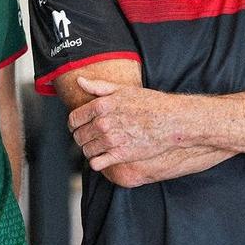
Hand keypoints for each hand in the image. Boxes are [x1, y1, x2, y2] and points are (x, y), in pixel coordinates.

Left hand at [67, 77, 183, 171]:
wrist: (171, 121)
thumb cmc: (149, 103)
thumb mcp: (122, 89)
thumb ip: (98, 86)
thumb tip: (79, 81)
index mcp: (101, 106)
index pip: (73, 119)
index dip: (74, 124)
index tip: (80, 126)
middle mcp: (103, 123)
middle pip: (78, 136)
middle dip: (82, 137)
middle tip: (91, 137)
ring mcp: (111, 140)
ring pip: (86, 150)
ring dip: (90, 150)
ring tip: (99, 146)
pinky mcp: (120, 155)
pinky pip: (96, 163)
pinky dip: (97, 162)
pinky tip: (104, 157)